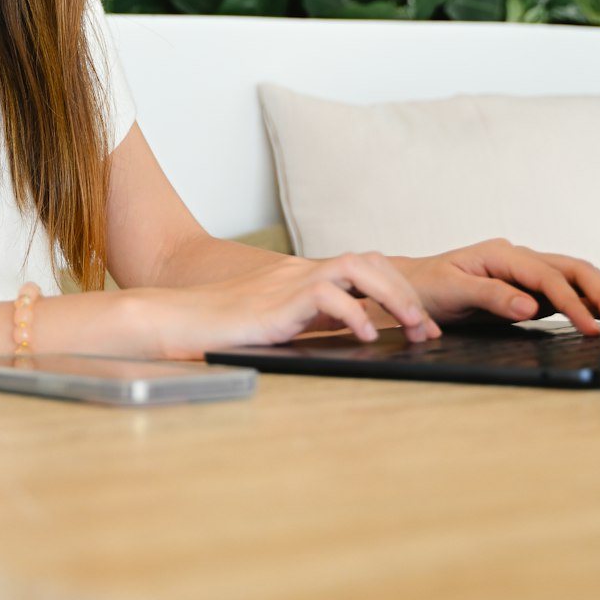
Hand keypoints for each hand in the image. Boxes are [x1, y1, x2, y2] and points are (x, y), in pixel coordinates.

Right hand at [138, 252, 443, 360]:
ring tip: (410, 328)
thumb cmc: (218, 331)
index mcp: (302, 279)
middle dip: (407, 293)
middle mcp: (300, 274)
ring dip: (393, 296)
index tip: (421, 326)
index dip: (400, 292)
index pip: (365, 269)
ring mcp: (288, 283)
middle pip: (371, 261)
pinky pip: (326, 295)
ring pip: (358, 268)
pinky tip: (365, 337)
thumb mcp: (277, 326)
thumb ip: (310, 324)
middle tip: (426, 330)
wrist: (173, 321)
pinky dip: (354, 314)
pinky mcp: (276, 302)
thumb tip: (351, 338)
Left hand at [398, 239, 599, 336]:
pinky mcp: (530, 290)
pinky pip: (566, 292)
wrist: (413, 286)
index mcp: (503, 254)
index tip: (590, 328)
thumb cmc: (428, 286)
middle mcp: (520, 259)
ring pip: (576, 278)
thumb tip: (530, 306)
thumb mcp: (453, 291)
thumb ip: (491, 295)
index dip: (572, 303)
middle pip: (573, 269)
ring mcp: (527, 273)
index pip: (548, 276)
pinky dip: (588, 303)